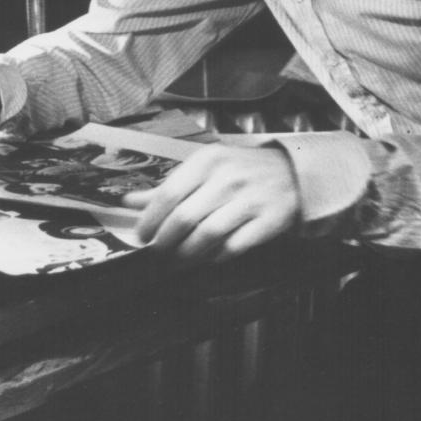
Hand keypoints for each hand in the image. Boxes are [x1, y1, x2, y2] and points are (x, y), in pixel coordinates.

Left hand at [123, 145, 300, 262]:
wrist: (290, 172)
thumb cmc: (239, 170)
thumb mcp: (204, 168)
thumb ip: (168, 186)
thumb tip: (129, 201)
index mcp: (208, 161)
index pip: (169, 194)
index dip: (150, 220)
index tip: (142, 236)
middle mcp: (228, 178)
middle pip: (185, 218)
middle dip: (165, 241)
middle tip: (158, 252)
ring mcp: (250, 199)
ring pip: (208, 235)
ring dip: (187, 253)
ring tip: (178, 259)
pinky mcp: (269, 220)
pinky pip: (234, 247)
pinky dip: (216, 257)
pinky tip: (208, 256)